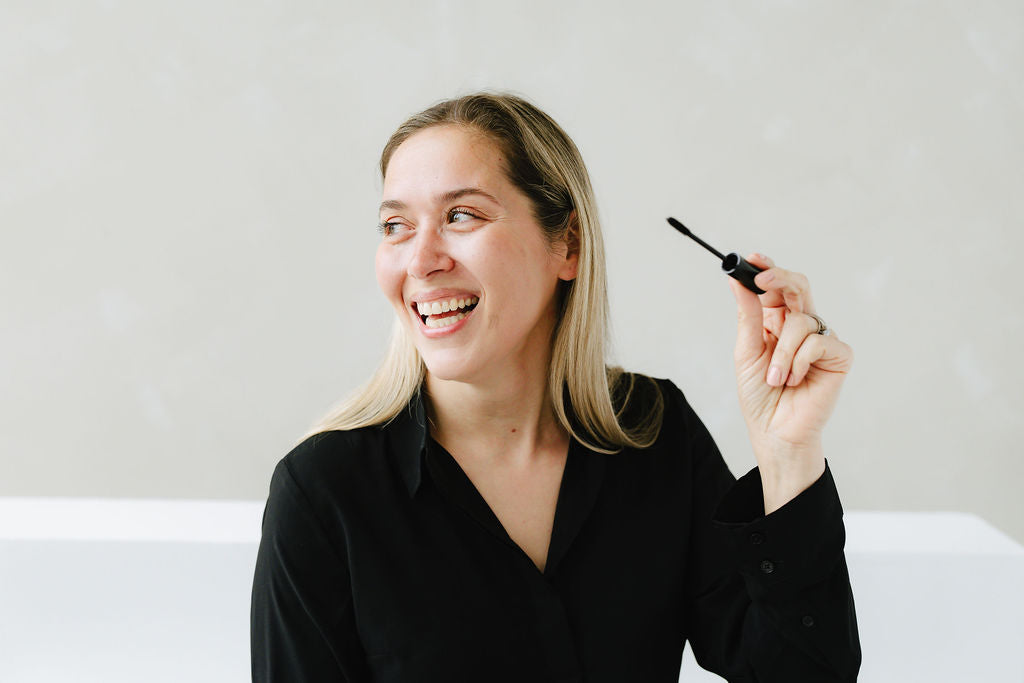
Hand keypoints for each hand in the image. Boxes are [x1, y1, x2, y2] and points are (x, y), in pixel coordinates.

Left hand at [727, 254, 853, 495]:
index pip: (776, 287)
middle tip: (760, 281)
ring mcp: (821, 339)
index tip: (752, 258)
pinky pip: (818, 342)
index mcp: (776, 322)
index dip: (767, 269)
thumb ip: (747, 316)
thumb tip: (736, 281)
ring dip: (781, 352)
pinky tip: (795, 381)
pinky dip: (799, 362)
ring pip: (801, 320)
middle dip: (779, 278)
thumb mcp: (745, 352)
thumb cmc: (760, 396)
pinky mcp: (838, 357)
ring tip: (774, 377)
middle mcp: (800, 326)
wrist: (774, 432)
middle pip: (798, 286)